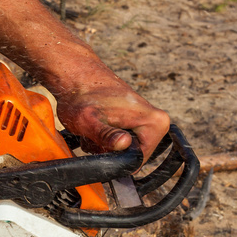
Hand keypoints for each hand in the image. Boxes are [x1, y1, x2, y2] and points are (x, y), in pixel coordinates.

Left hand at [52, 76, 170, 162]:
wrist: (78, 75)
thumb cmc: (82, 96)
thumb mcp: (88, 121)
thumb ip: (106, 135)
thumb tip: (123, 143)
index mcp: (155, 122)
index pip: (138, 162)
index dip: (114, 160)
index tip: (99, 145)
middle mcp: (158, 122)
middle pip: (133, 157)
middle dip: (110, 152)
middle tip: (93, 137)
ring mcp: (149, 120)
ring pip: (126, 150)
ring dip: (106, 146)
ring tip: (93, 131)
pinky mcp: (139, 120)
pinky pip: (124, 141)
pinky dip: (107, 139)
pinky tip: (97, 127)